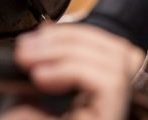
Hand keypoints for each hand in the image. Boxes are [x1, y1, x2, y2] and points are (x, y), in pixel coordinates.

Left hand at [0, 24, 143, 119]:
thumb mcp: (26, 102)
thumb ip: (44, 74)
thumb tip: (46, 39)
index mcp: (97, 106)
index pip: (113, 56)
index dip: (80, 36)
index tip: (38, 38)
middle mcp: (111, 112)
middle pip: (121, 54)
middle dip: (73, 38)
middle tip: (27, 48)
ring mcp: (112, 117)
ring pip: (118, 63)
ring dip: (69, 50)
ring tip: (29, 63)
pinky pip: (109, 84)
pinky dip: (73, 69)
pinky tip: (41, 78)